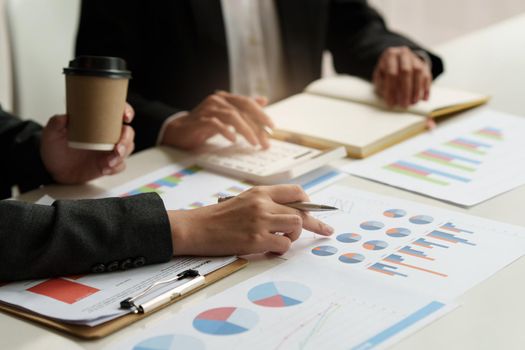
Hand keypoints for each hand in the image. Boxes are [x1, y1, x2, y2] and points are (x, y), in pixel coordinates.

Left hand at [40, 104, 134, 183]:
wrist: (52, 169)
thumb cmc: (55, 148)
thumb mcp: (51, 133)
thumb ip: (56, 123)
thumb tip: (64, 117)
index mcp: (98, 123)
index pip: (117, 114)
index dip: (126, 112)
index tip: (125, 116)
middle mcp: (107, 136)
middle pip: (128, 133)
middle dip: (127, 139)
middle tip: (118, 146)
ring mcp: (109, 151)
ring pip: (127, 149)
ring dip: (123, 154)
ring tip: (110, 160)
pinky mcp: (108, 165)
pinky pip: (119, 166)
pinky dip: (116, 167)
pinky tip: (106, 168)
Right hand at [160, 91, 273, 149]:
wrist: (178, 131)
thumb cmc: (204, 124)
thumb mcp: (226, 115)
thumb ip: (243, 108)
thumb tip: (264, 100)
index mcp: (225, 98)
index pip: (247, 103)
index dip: (261, 114)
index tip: (271, 127)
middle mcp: (217, 100)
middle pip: (242, 110)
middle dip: (257, 126)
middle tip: (266, 141)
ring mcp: (208, 109)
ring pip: (232, 116)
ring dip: (245, 130)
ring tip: (254, 143)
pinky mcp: (199, 120)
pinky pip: (215, 124)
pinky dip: (226, 131)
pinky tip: (233, 140)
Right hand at [167, 185, 333, 255]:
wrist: (196, 227)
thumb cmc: (218, 217)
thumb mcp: (243, 201)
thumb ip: (265, 204)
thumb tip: (289, 213)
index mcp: (260, 192)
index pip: (295, 192)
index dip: (308, 202)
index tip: (314, 210)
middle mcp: (263, 203)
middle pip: (301, 211)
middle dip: (316, 223)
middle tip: (326, 230)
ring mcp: (260, 221)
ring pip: (296, 226)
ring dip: (293, 236)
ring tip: (280, 241)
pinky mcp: (256, 239)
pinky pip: (284, 244)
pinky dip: (280, 249)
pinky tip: (270, 249)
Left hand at [373, 46, 431, 107]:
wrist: (397, 61)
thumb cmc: (386, 71)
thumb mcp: (379, 76)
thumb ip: (382, 85)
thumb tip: (390, 96)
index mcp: (390, 55)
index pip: (391, 73)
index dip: (391, 90)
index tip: (391, 103)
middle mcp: (404, 54)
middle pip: (406, 71)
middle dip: (405, 90)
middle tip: (404, 105)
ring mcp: (415, 58)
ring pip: (418, 73)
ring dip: (417, 90)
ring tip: (413, 102)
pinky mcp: (424, 65)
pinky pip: (427, 76)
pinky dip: (426, 89)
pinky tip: (423, 99)